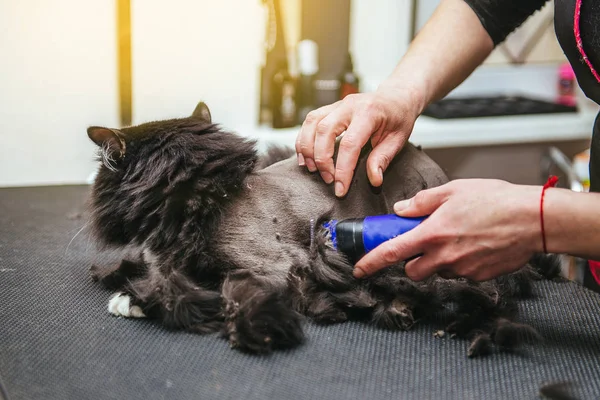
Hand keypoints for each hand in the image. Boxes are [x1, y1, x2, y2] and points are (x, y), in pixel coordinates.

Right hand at [295, 84, 424, 196]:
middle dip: (322, 159)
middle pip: (324, 131)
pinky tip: (306, 157)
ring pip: (312, 123)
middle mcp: (350, 105)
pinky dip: (303, 139)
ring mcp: (337, 104)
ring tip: (313, 170)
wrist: (396, 97)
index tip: (340, 189)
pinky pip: (309, 121)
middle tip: (328, 180)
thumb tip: (374, 180)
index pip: (350, 144)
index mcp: (369, 112)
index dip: (343, 169)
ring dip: (307, 149)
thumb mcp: (398, 140)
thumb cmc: (398, 119)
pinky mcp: (329, 108)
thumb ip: (383, 159)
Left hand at [353, 179, 543, 280]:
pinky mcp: (479, 276)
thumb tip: (401, 209)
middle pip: (413, 271)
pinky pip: (460, 273)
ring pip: (438, 272)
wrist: (533, 219)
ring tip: (456, 238)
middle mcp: (445, 256)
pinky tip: (473, 244)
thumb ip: (422, 202)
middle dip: (411, 262)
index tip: (359, 268)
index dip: (371, 262)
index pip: (392, 253)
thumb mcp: (453, 190)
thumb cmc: (496, 200)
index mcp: (432, 234)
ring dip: (437, 261)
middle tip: (422, 244)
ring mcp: (463, 269)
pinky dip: (460, 262)